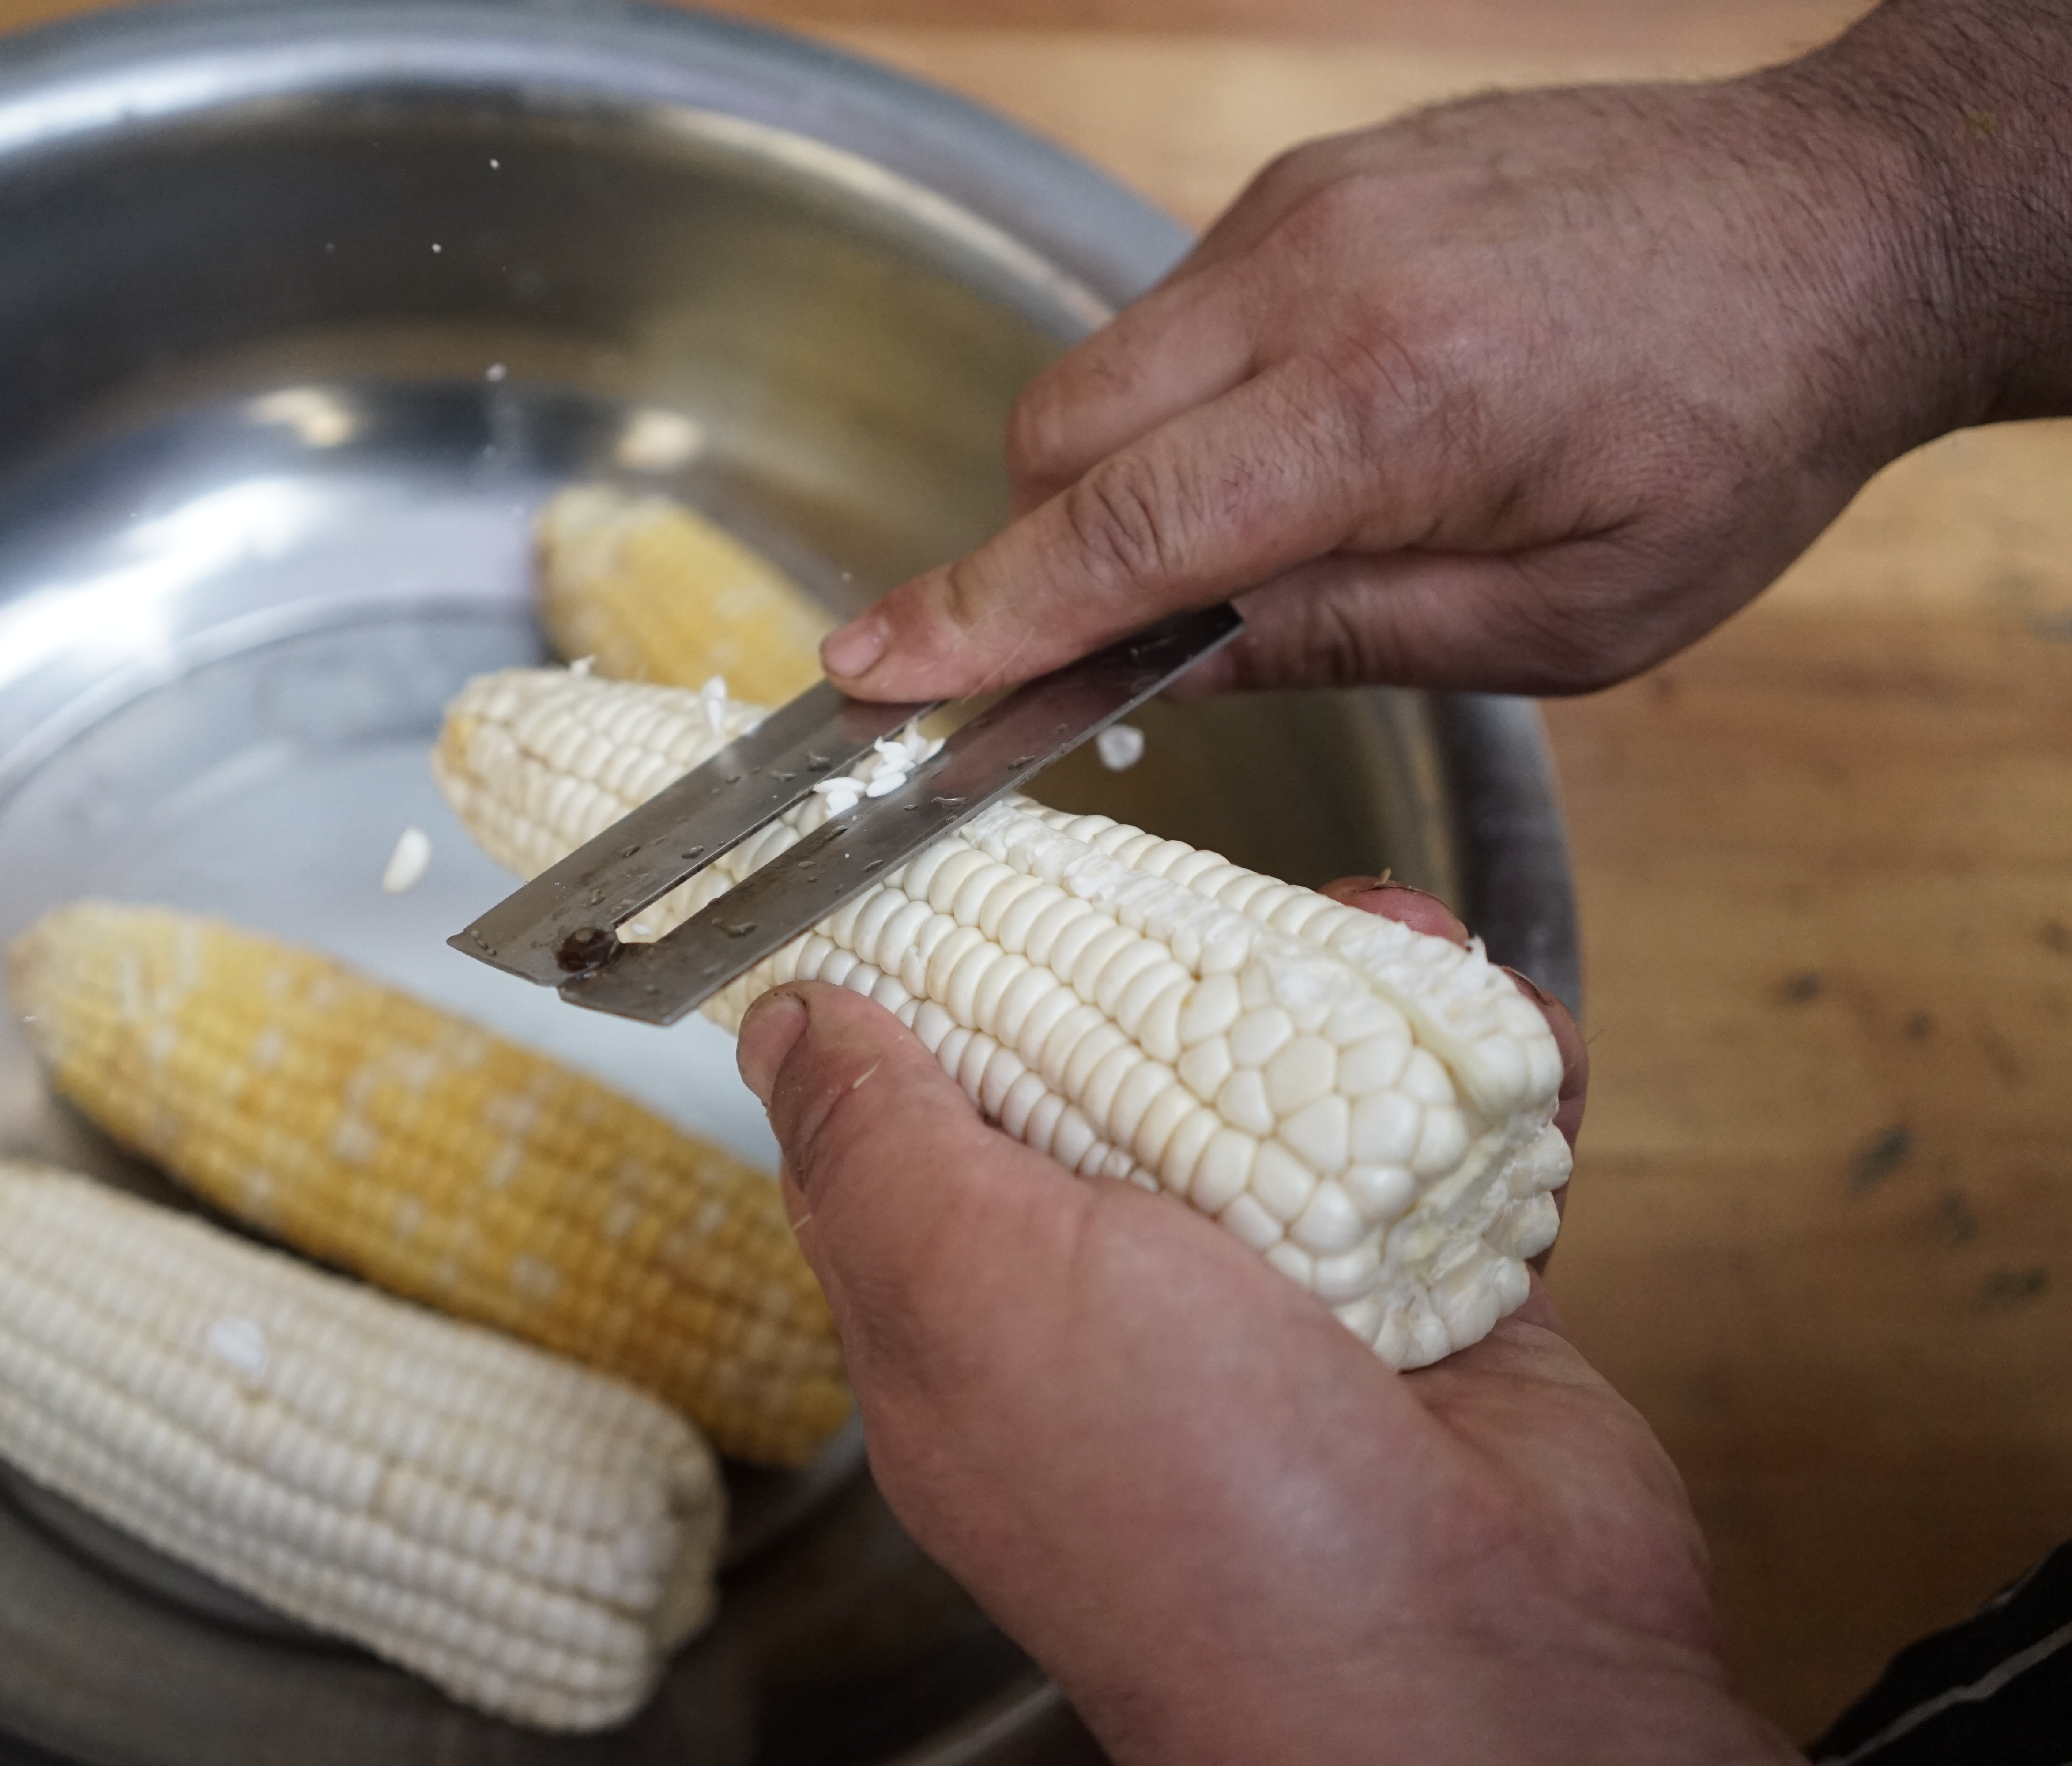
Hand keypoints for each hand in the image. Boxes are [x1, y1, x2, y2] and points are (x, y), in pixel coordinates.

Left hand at [737, 880, 1796, 1764]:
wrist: (1467, 1677)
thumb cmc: (1190, 1505)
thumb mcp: (969, 1284)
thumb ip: (874, 1145)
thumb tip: (786, 1024)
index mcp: (971, 1313)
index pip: (916, 1117)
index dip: (937, 982)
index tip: (979, 858)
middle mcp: (1114, 1308)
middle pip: (1113, 1074)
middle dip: (1168, 964)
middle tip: (1218, 885)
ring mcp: (1278, 1306)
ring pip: (1290, 1089)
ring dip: (1347, 996)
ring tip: (1392, 933)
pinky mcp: (1429, 1302)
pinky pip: (1444, 1147)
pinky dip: (1485, 1075)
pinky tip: (1502, 1026)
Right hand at [818, 67, 1976, 700]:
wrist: (1841, 226)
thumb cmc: (1731, 434)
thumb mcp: (1569, 617)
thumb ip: (1349, 634)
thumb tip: (1168, 660)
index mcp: (1394, 409)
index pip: (1122, 529)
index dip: (980, 615)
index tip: (868, 671)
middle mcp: (1324, 278)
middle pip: (1060, 431)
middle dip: (1042, 548)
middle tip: (1118, 630)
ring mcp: (1311, 206)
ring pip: (1107, 362)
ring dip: (1126, 469)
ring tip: (1263, 521)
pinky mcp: (1317, 177)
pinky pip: (1180, 307)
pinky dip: (1191, 393)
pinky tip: (1306, 426)